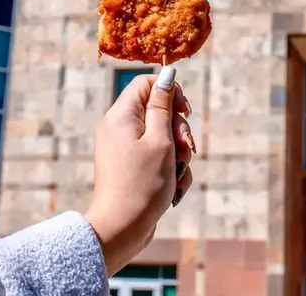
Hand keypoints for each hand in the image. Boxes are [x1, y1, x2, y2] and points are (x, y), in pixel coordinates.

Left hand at [85, 67, 194, 275]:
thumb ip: (164, 106)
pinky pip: (158, 156)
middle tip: (186, 148)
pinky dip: (170, 168)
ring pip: (162, 136)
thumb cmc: (142, 184)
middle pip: (158, 110)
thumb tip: (167, 74)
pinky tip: (174, 188)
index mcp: (121, 116)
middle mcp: (119, 128)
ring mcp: (125, 148)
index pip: (147, 84)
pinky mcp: (132, 167)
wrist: (122, 230)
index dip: (170, 92)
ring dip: (178, 153)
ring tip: (178, 173)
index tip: (185, 111)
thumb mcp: (160, 140)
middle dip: (178, 129)